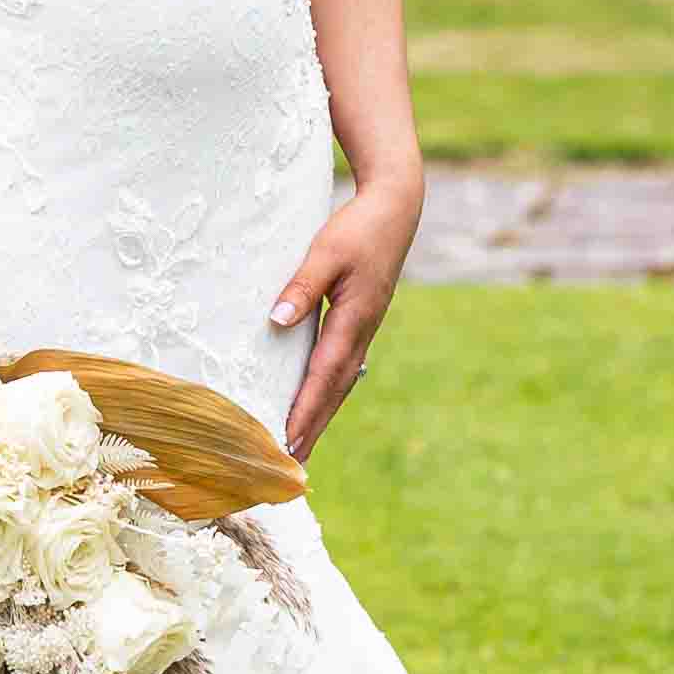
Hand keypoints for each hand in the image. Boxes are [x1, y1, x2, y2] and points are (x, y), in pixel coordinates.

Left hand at [270, 177, 421, 461]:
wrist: (394, 210)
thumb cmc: (357, 228)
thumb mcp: (326, 252)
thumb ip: (302, 286)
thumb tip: (278, 321)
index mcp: (353, 318)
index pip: (323, 374)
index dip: (305, 410)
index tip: (288, 440)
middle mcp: (361, 331)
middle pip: (334, 389)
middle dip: (312, 426)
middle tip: (292, 463)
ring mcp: (364, 329)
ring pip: (340, 382)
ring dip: (320, 413)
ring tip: (301, 444)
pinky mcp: (360, 322)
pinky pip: (342, 366)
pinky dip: (327, 390)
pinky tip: (315, 401)